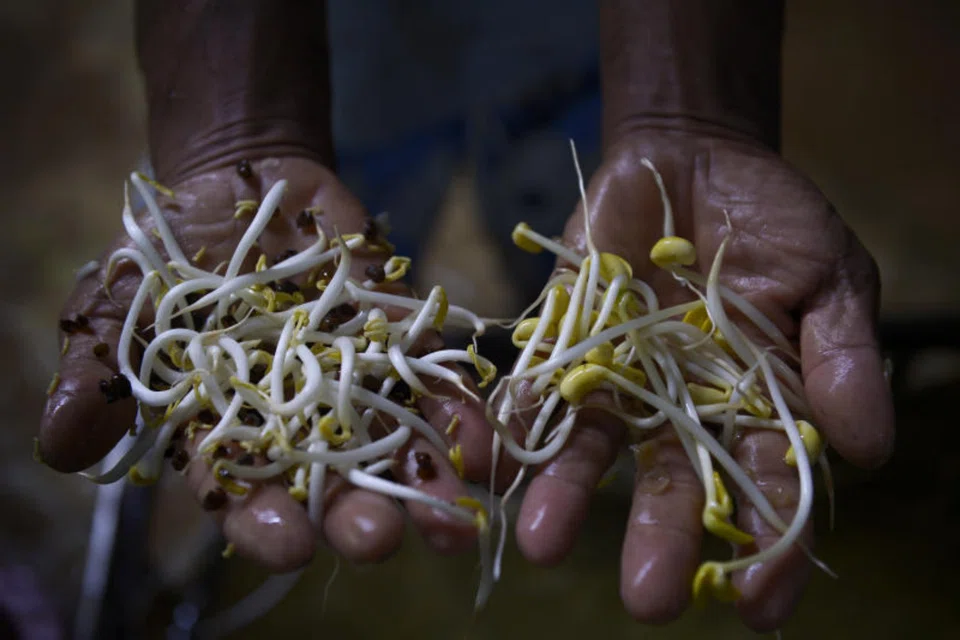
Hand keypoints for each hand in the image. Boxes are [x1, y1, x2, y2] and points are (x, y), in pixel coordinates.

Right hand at [38, 157, 494, 570]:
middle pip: (329, 483)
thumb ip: (98, 375)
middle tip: (382, 538)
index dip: (262, 520)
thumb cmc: (171, 258)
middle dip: (356, 512)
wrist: (242, 186)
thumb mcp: (125, 306)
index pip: (242, 493)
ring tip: (455, 521)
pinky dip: (454, 408)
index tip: (288, 544)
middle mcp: (300, 423)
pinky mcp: (399, 340)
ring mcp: (356, 382)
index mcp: (231, 432)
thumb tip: (57, 449)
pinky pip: (432, 380)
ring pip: (393, 445)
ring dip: (425, 483)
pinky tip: (480, 440)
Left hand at [511, 129, 894, 629]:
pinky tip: (491, 459)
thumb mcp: (828, 276)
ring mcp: (615, 380)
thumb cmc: (774, 219)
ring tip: (542, 544)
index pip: (766, 487)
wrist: (690, 157)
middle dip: (660, 539)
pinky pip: (533, 388)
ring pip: (590, 449)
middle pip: (670, 484)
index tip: (759, 608)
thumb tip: (870, 449)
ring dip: (566, 496)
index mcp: (754, 406)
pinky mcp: (560, 343)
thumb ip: (841, 356)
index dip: (767, 546)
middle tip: (647, 601)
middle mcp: (679, 411)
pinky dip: (511, 423)